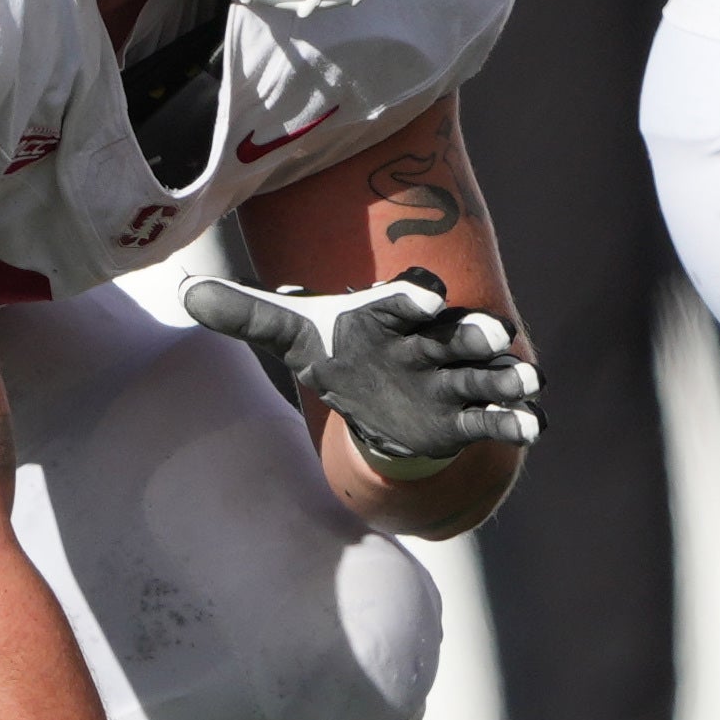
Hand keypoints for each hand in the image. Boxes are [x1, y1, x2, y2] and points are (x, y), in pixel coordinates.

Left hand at [183, 270, 540, 470]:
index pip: (402, 300)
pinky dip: (511, 423)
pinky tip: (534, 428)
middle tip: (495, 336)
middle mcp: (426, 342)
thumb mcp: (292, 335)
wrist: (373, 391)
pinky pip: (489, 419)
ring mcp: (449, 380)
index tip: (420, 298)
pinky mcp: (460, 417)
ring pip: (481, 376)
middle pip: (453, 335)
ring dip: (504, 379)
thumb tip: (185, 291)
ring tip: (527, 383)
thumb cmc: (337, 351)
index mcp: (388, 316)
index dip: (410, 297)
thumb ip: (248, 314)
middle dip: (474, 336)